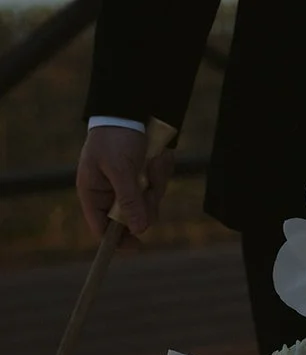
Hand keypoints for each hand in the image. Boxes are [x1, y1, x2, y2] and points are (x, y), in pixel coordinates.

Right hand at [76, 126, 174, 240]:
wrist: (134, 107)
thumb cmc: (116, 135)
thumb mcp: (120, 168)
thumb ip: (128, 199)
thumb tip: (137, 230)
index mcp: (93, 192)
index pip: (101, 228)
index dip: (117, 240)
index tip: (136, 245)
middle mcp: (110, 194)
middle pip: (132, 222)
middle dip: (145, 205)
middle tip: (148, 186)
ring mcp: (129, 188)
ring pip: (149, 207)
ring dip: (155, 187)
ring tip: (152, 162)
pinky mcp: (144, 181)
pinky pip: (157, 191)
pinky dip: (160, 176)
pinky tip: (156, 158)